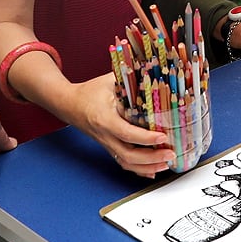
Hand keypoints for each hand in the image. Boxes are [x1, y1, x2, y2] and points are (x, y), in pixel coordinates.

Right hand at [53, 72, 173, 177]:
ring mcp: (107, 144)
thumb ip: (129, 79)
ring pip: (126, 163)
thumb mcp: (109, 81)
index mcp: (105, 119)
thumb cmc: (90, 92)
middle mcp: (105, 135)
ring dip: (148, 167)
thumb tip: (152, 72)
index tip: (163, 137)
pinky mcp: (109, 147)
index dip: (146, 138)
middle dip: (152, 158)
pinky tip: (154, 170)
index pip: (127, 133)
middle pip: (128, 155)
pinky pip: (123, 162)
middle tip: (171, 153)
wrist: (69, 104)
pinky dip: (139, 170)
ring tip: (166, 163)